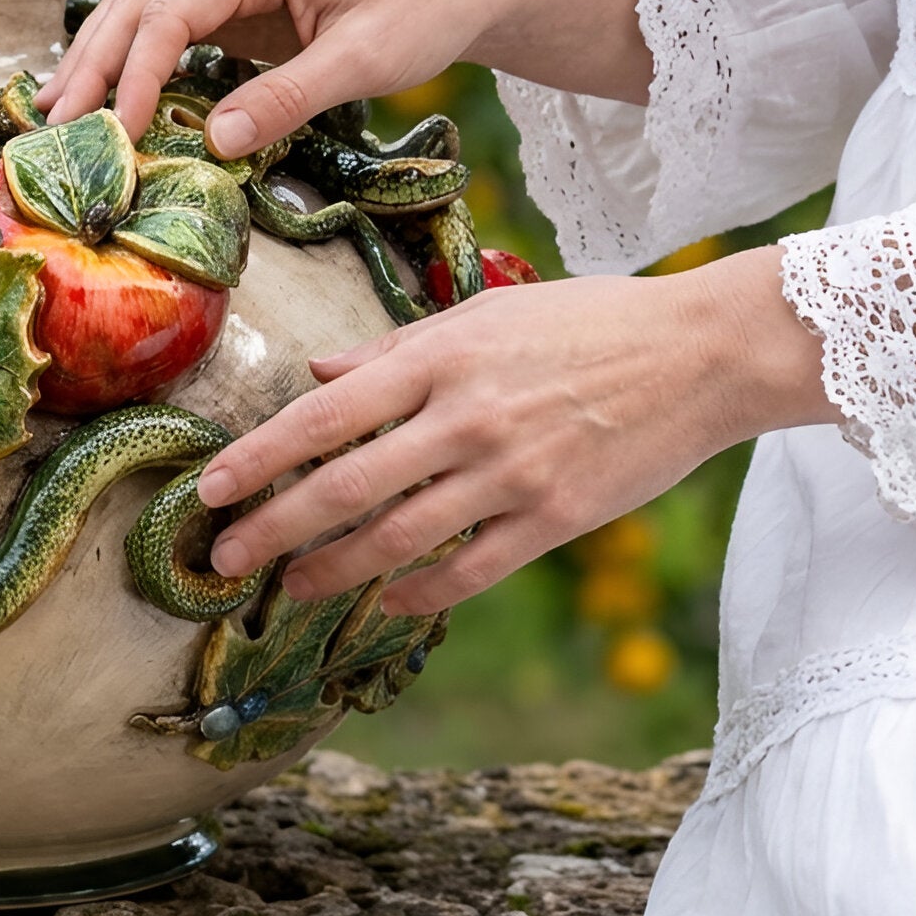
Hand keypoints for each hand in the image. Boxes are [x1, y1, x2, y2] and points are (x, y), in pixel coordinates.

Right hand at [36, 0, 649, 150]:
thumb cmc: (420, 11)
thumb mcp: (365, 61)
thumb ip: (289, 99)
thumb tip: (217, 145)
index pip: (169, 14)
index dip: (137, 77)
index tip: (121, 135)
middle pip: (132, 6)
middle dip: (90, 68)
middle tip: (54, 131)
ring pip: (135, 13)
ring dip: (96, 65)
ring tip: (57, 120)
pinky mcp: (229, 4)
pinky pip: (162, 32)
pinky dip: (127, 66)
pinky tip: (103, 104)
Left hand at [196, 248, 840, 613]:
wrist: (704, 352)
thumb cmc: (587, 320)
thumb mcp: (485, 312)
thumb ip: (394, 351)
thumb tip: (315, 371)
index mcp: (440, 360)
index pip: (323, 417)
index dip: (258, 459)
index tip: (210, 489)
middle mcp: (465, 420)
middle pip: (343, 490)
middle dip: (272, 530)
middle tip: (224, 559)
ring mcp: (510, 476)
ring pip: (396, 541)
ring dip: (331, 572)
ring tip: (288, 589)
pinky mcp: (554, 519)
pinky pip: (468, 572)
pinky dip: (418, 593)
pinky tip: (385, 603)